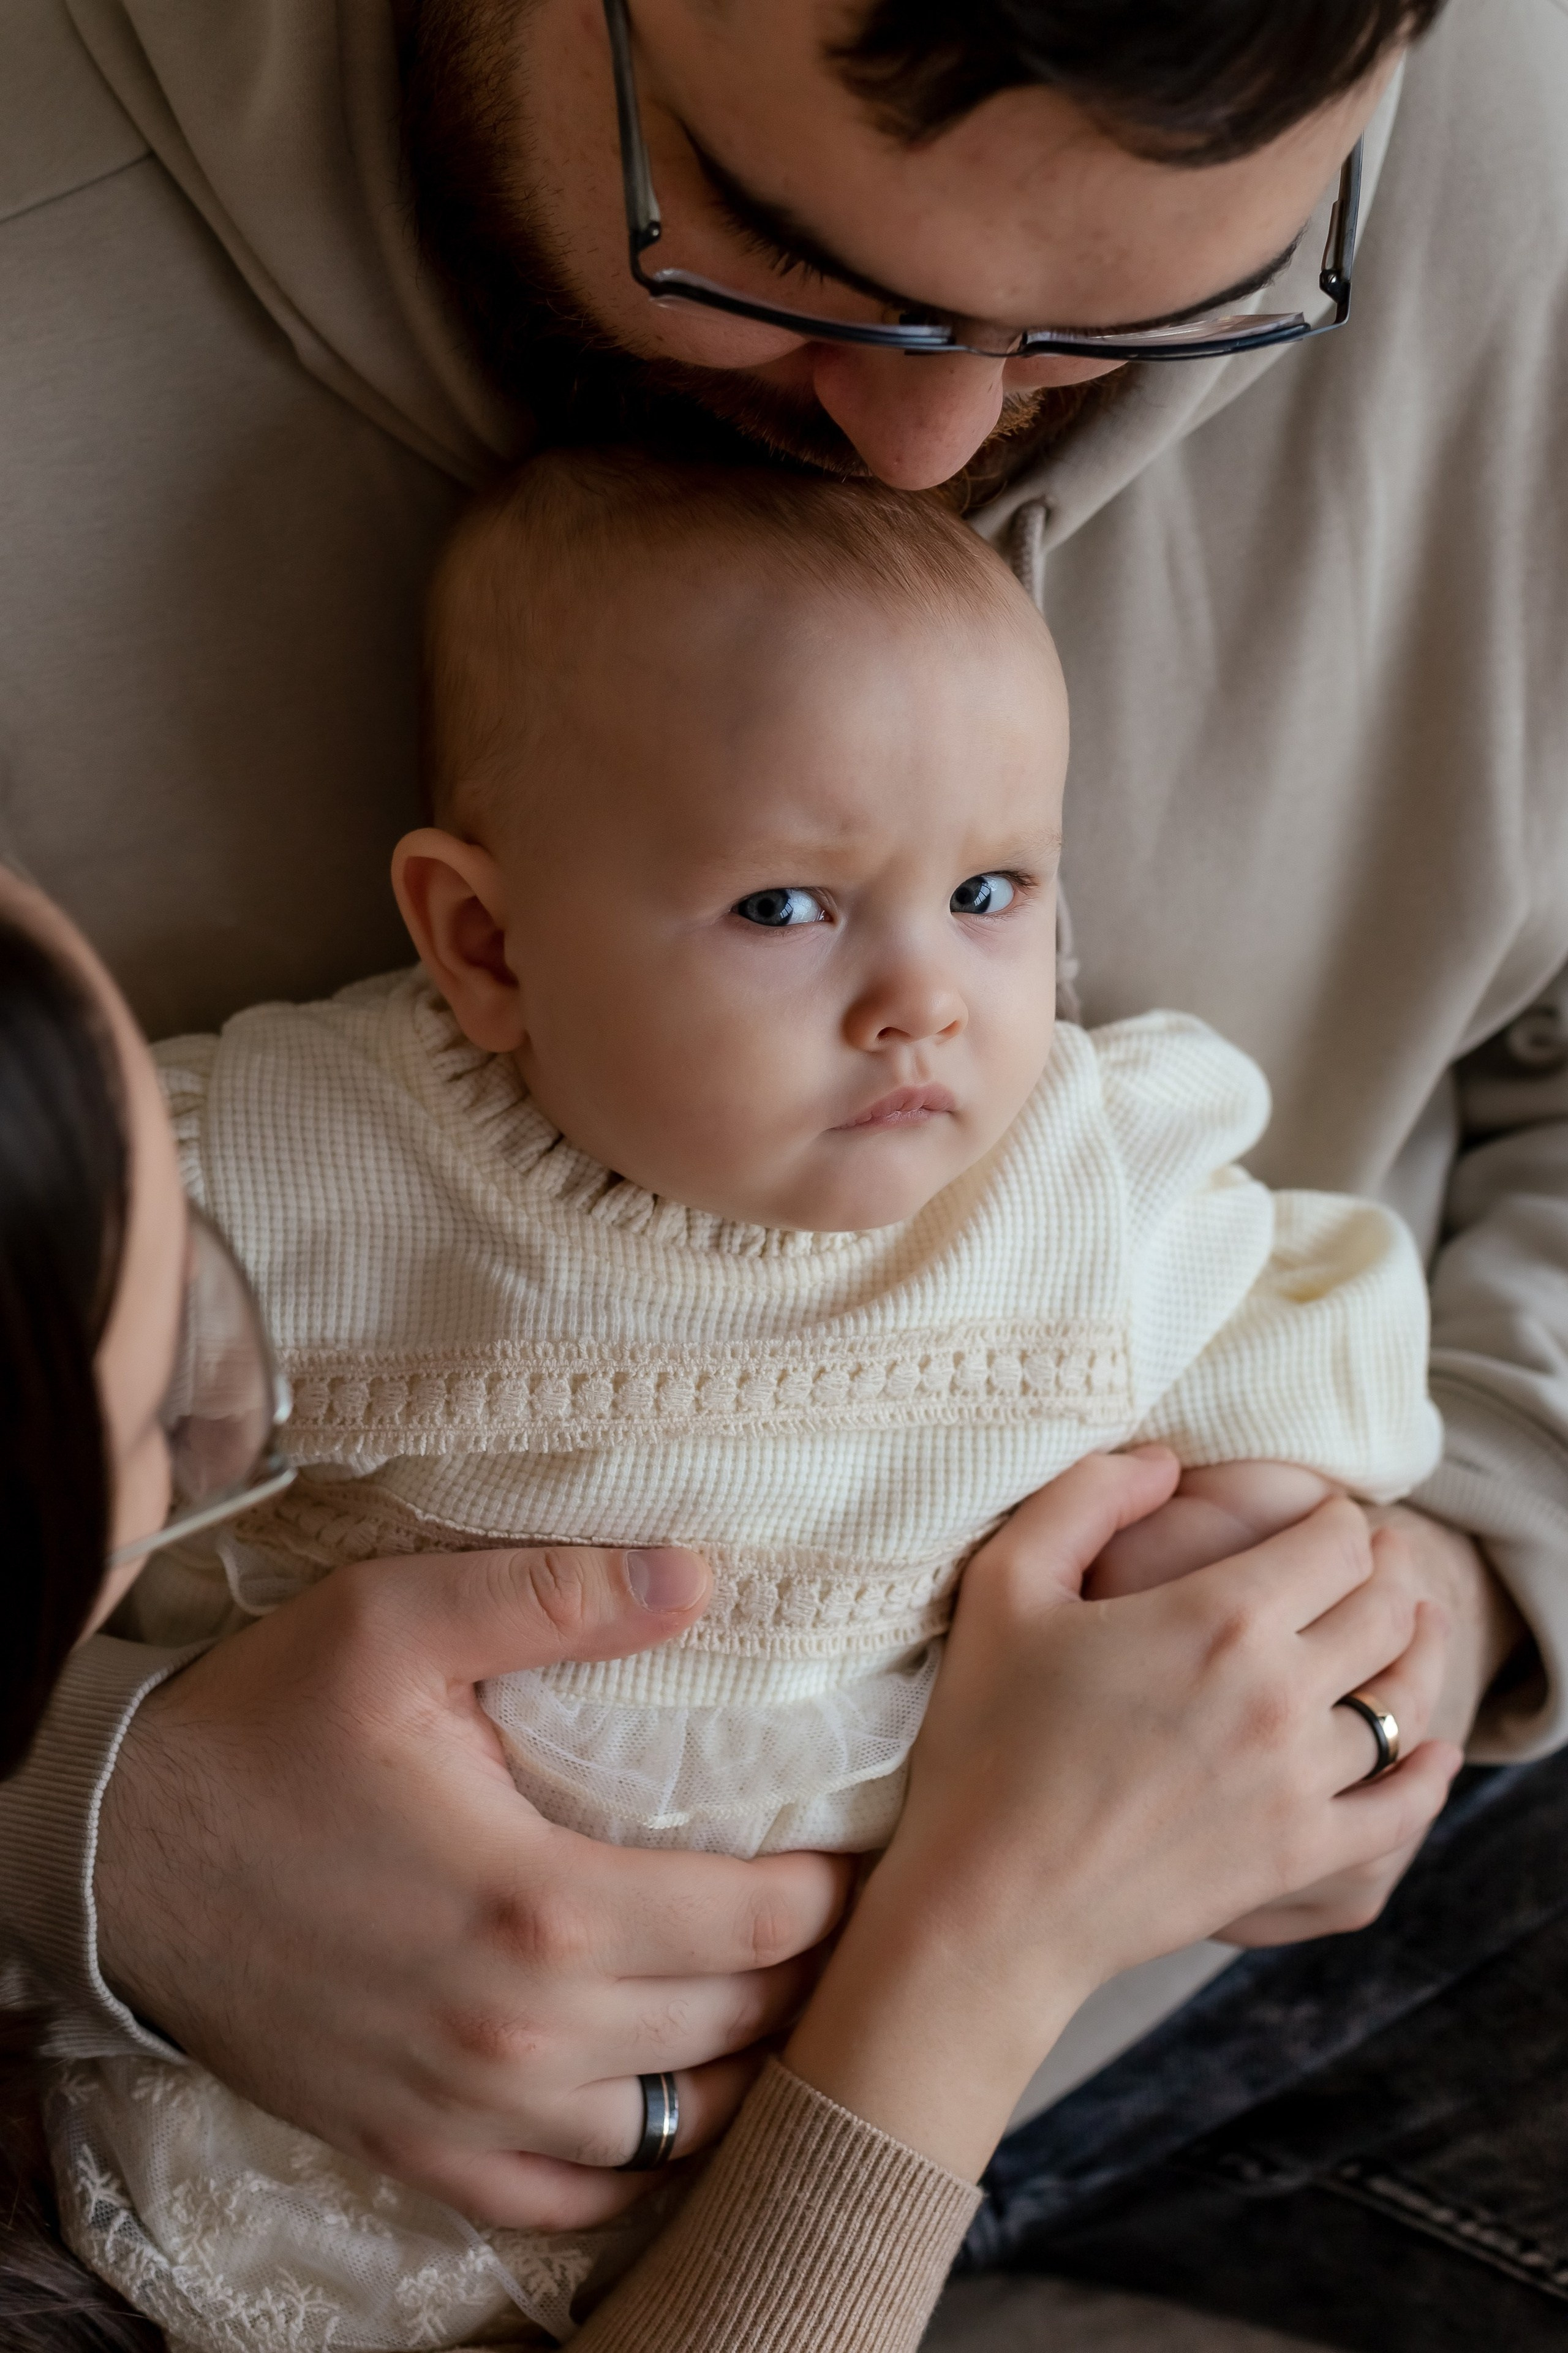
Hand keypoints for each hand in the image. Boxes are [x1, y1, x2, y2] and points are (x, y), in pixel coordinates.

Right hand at [95, 1544, 850, 2228]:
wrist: (114, 1851)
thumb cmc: (262, 1726)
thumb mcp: (397, 1620)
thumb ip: (555, 1596)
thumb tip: (697, 1573)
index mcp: (536, 1901)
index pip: (754, 1924)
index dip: (828, 1893)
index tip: (858, 1855)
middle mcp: (515, 2030)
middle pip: (728, 2029)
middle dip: (803, 1979)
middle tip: (838, 1926)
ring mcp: (460, 2104)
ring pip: (663, 2131)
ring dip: (734, 2074)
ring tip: (770, 2009)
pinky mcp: (405, 2142)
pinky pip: (555, 2198)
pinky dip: (626, 2167)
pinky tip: (658, 2114)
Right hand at [787, 1451, 1461, 2180]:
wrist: (991, 1901)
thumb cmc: (986, 1738)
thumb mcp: (1006, 1585)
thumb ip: (1087, 1497)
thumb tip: (1164, 1459)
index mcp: (1219, 1617)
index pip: (1337, 1543)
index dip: (1340, 1518)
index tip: (1325, 1518)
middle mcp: (1279, 1695)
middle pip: (1386, 1611)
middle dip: (1387, 1573)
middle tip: (1373, 1562)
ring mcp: (1298, 1784)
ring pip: (1402, 1703)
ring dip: (1414, 1656)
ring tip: (1408, 1632)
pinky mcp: (1297, 1856)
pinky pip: (1401, 1809)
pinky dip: (1430, 1775)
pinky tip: (1434, 1750)